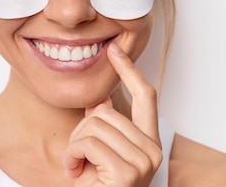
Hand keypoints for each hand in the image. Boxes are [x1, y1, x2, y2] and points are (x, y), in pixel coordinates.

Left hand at [63, 42, 162, 185]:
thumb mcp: (97, 152)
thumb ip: (103, 126)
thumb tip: (99, 100)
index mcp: (148, 142)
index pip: (145, 96)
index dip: (130, 70)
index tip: (115, 50)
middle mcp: (153, 150)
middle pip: (105, 110)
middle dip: (81, 131)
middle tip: (80, 158)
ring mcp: (144, 161)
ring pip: (94, 124)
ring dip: (75, 145)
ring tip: (79, 167)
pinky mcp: (128, 171)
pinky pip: (88, 141)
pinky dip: (72, 155)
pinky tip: (76, 174)